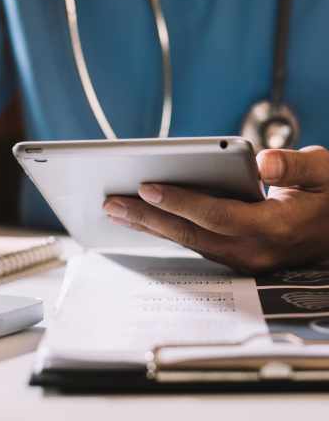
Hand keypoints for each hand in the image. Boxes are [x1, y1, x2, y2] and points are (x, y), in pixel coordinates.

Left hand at [103, 146, 328, 273]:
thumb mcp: (325, 173)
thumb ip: (296, 167)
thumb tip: (266, 162)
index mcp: (275, 227)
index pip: (217, 214)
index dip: (180, 201)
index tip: (147, 187)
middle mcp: (254, 249)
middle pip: (190, 233)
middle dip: (148, 217)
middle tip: (112, 203)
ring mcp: (243, 258)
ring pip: (187, 242)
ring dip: (150, 225)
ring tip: (117, 211)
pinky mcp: (234, 257)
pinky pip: (193, 244)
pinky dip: (166, 230)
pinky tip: (144, 219)